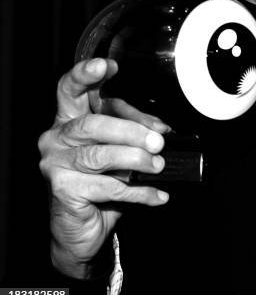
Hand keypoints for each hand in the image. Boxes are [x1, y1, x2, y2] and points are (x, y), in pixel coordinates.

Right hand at [38, 58, 170, 278]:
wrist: (82, 228)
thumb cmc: (101, 181)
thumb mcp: (120, 148)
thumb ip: (135, 131)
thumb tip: (160, 129)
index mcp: (68, 119)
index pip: (69, 90)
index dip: (86, 75)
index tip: (108, 66)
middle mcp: (56, 138)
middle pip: (92, 123)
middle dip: (131, 129)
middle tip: (157, 141)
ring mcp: (56, 165)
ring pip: (100, 155)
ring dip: (136, 160)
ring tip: (158, 165)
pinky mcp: (63, 191)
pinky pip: (108, 187)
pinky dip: (138, 191)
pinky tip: (157, 194)